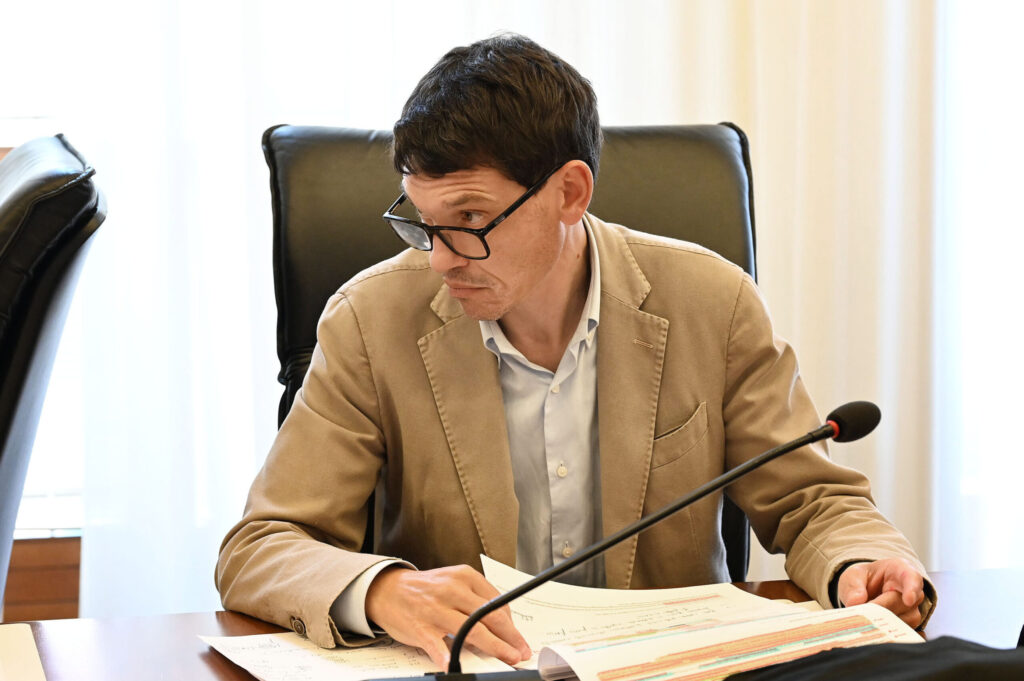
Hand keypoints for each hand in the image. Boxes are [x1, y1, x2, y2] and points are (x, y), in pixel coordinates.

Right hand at [365, 564, 531, 669]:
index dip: (512, 625)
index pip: (497, 602)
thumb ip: (476, 600)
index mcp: (464, 576)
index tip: (520, 640)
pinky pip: (436, 644)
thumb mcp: (454, 583)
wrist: (388, 590)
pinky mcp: (420, 627)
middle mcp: (452, 589)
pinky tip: (454, 665)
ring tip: (506, 657)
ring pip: (471, 629)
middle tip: (521, 652)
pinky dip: (446, 656)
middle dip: (510, 637)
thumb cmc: (426, 590)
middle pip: (489, 616)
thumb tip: (502, 627)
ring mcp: (435, 608)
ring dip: (493, 647)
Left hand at [837, 558, 925, 626]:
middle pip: (904, 604)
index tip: (908, 600)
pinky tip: (872, 630)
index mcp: (901, 570)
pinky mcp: (907, 627)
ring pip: (904, 621)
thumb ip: (854, 585)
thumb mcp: (854, 575)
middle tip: (865, 610)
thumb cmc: (864, 579)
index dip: (912, 589)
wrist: (865, 592)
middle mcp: (912, 591)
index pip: (913, 578)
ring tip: (865, 619)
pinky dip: (885, 633)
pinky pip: (900, 634)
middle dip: (883, 608)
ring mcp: (911, 611)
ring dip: (883, 622)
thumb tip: (855, 601)